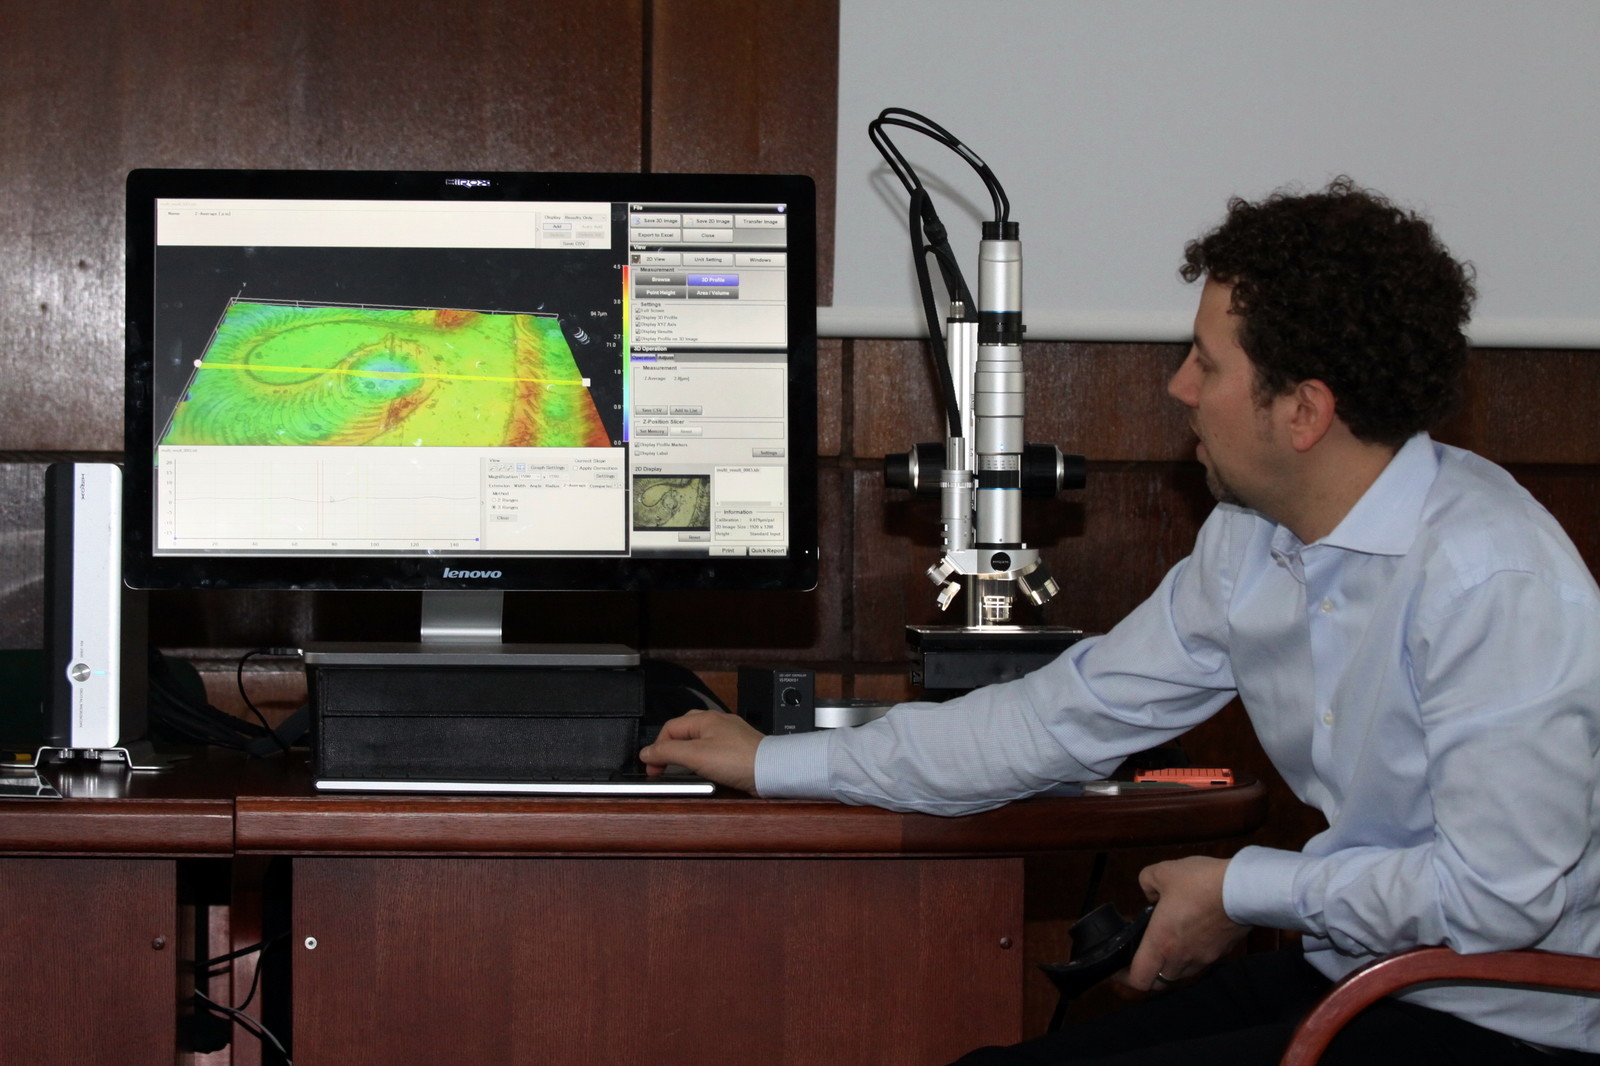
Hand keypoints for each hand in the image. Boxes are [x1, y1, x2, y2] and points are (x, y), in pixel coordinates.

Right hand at [639, 709, 762, 792]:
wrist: (771, 770)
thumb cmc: (739, 760)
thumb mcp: (695, 756)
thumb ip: (668, 753)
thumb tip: (647, 752)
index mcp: (704, 719)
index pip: (669, 728)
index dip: (657, 748)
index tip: (653, 767)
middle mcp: (717, 722)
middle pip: (683, 731)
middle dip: (670, 748)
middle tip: (663, 766)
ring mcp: (729, 734)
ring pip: (698, 740)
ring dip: (686, 754)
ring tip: (681, 769)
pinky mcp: (737, 749)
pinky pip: (713, 750)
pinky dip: (702, 759)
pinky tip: (703, 770)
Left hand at [1124, 856, 1248, 991]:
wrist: (1243, 889)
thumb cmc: (1200, 882)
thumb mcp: (1162, 872)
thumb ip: (1147, 882)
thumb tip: (1150, 894)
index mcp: (1161, 943)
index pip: (1139, 980)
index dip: (1125, 977)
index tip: (1118, 967)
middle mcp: (1181, 957)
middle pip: (1160, 981)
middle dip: (1148, 970)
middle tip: (1142, 953)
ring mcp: (1204, 958)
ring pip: (1181, 973)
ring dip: (1171, 964)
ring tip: (1167, 942)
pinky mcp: (1222, 953)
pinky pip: (1201, 961)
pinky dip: (1191, 954)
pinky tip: (1191, 934)